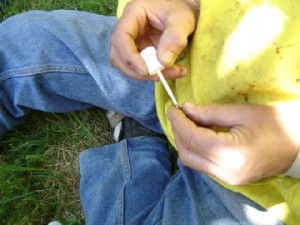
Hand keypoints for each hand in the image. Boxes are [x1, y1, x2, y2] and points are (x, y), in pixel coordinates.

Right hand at [110, 0, 198, 79]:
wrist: (185, 11)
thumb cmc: (181, 10)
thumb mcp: (183, 20)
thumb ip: (174, 38)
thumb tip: (163, 62)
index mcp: (133, 14)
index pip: (121, 37)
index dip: (129, 57)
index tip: (145, 71)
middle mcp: (128, 28)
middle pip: (118, 55)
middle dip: (136, 71)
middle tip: (160, 77)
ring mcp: (132, 41)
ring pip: (127, 64)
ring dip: (146, 75)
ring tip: (172, 73)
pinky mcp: (140, 52)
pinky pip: (140, 67)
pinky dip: (154, 74)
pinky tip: (172, 71)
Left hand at [168, 102, 299, 184]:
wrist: (297, 145)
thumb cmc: (274, 124)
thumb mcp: (241, 112)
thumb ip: (209, 112)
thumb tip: (186, 108)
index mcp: (230, 154)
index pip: (192, 138)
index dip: (178, 122)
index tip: (171, 107)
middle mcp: (225, 171)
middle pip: (187, 152)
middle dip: (178, 131)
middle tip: (177, 113)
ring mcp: (226, 178)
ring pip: (192, 161)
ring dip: (184, 140)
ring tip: (185, 121)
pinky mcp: (228, 178)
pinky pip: (202, 164)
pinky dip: (194, 148)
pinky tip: (196, 133)